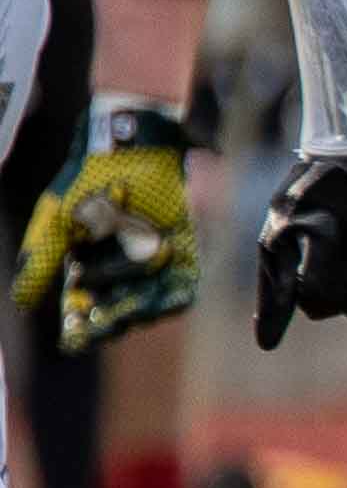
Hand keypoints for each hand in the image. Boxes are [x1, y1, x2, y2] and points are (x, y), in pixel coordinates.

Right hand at [16, 99, 197, 351]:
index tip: (73, 339)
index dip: (78, 325)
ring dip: (140, 309)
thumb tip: (22, 301)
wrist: (132, 147)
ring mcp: (152, 262)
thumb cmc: (87, 182)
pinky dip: (175, 296)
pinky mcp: (183, 251)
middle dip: (109, 321)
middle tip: (104, 326)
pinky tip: (170, 301)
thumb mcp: (56, 221)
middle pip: (115, 310)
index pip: (81, 307)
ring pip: (146, 301)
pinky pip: (181, 284)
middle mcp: (119, 270)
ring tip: (130, 310)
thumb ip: (42, 259)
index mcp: (86, 267)